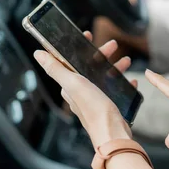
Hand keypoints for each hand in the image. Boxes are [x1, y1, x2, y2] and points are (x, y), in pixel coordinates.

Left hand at [34, 32, 134, 146]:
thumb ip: (56, 69)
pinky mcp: (108, 106)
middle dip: (101, 55)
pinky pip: (115, 90)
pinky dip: (122, 84)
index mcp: (70, 85)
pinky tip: (130, 82)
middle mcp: (80, 92)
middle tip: (113, 46)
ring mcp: (94, 99)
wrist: (112, 133)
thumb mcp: (74, 84)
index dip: (77, 46)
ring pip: (104, 77)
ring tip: (126, 61)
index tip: (86, 35)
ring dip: (114, 67)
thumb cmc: (94, 110)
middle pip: (89, 67)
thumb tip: (38, 54)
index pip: (70, 61)